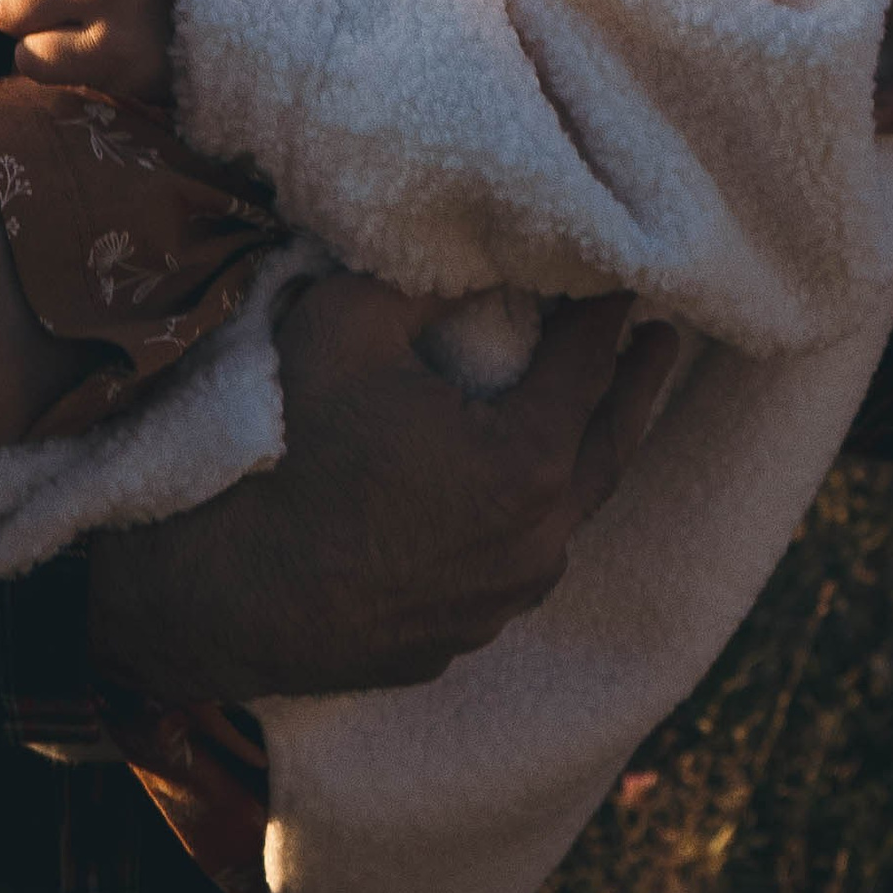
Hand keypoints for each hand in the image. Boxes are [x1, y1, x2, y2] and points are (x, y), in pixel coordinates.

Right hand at [84, 276, 678, 705]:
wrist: (227, 594)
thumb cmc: (291, 450)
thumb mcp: (347, 325)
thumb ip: (420, 281)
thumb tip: (468, 255)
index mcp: (530, 460)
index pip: (590, 363)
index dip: (609, 312)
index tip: (625, 275)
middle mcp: (538, 540)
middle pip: (610, 446)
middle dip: (638, 387)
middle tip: (664, 342)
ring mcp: (502, 600)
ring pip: (566, 519)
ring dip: (584, 461)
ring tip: (595, 419)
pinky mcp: (461, 637)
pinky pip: (513, 568)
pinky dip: (529, 523)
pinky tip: (515, 503)